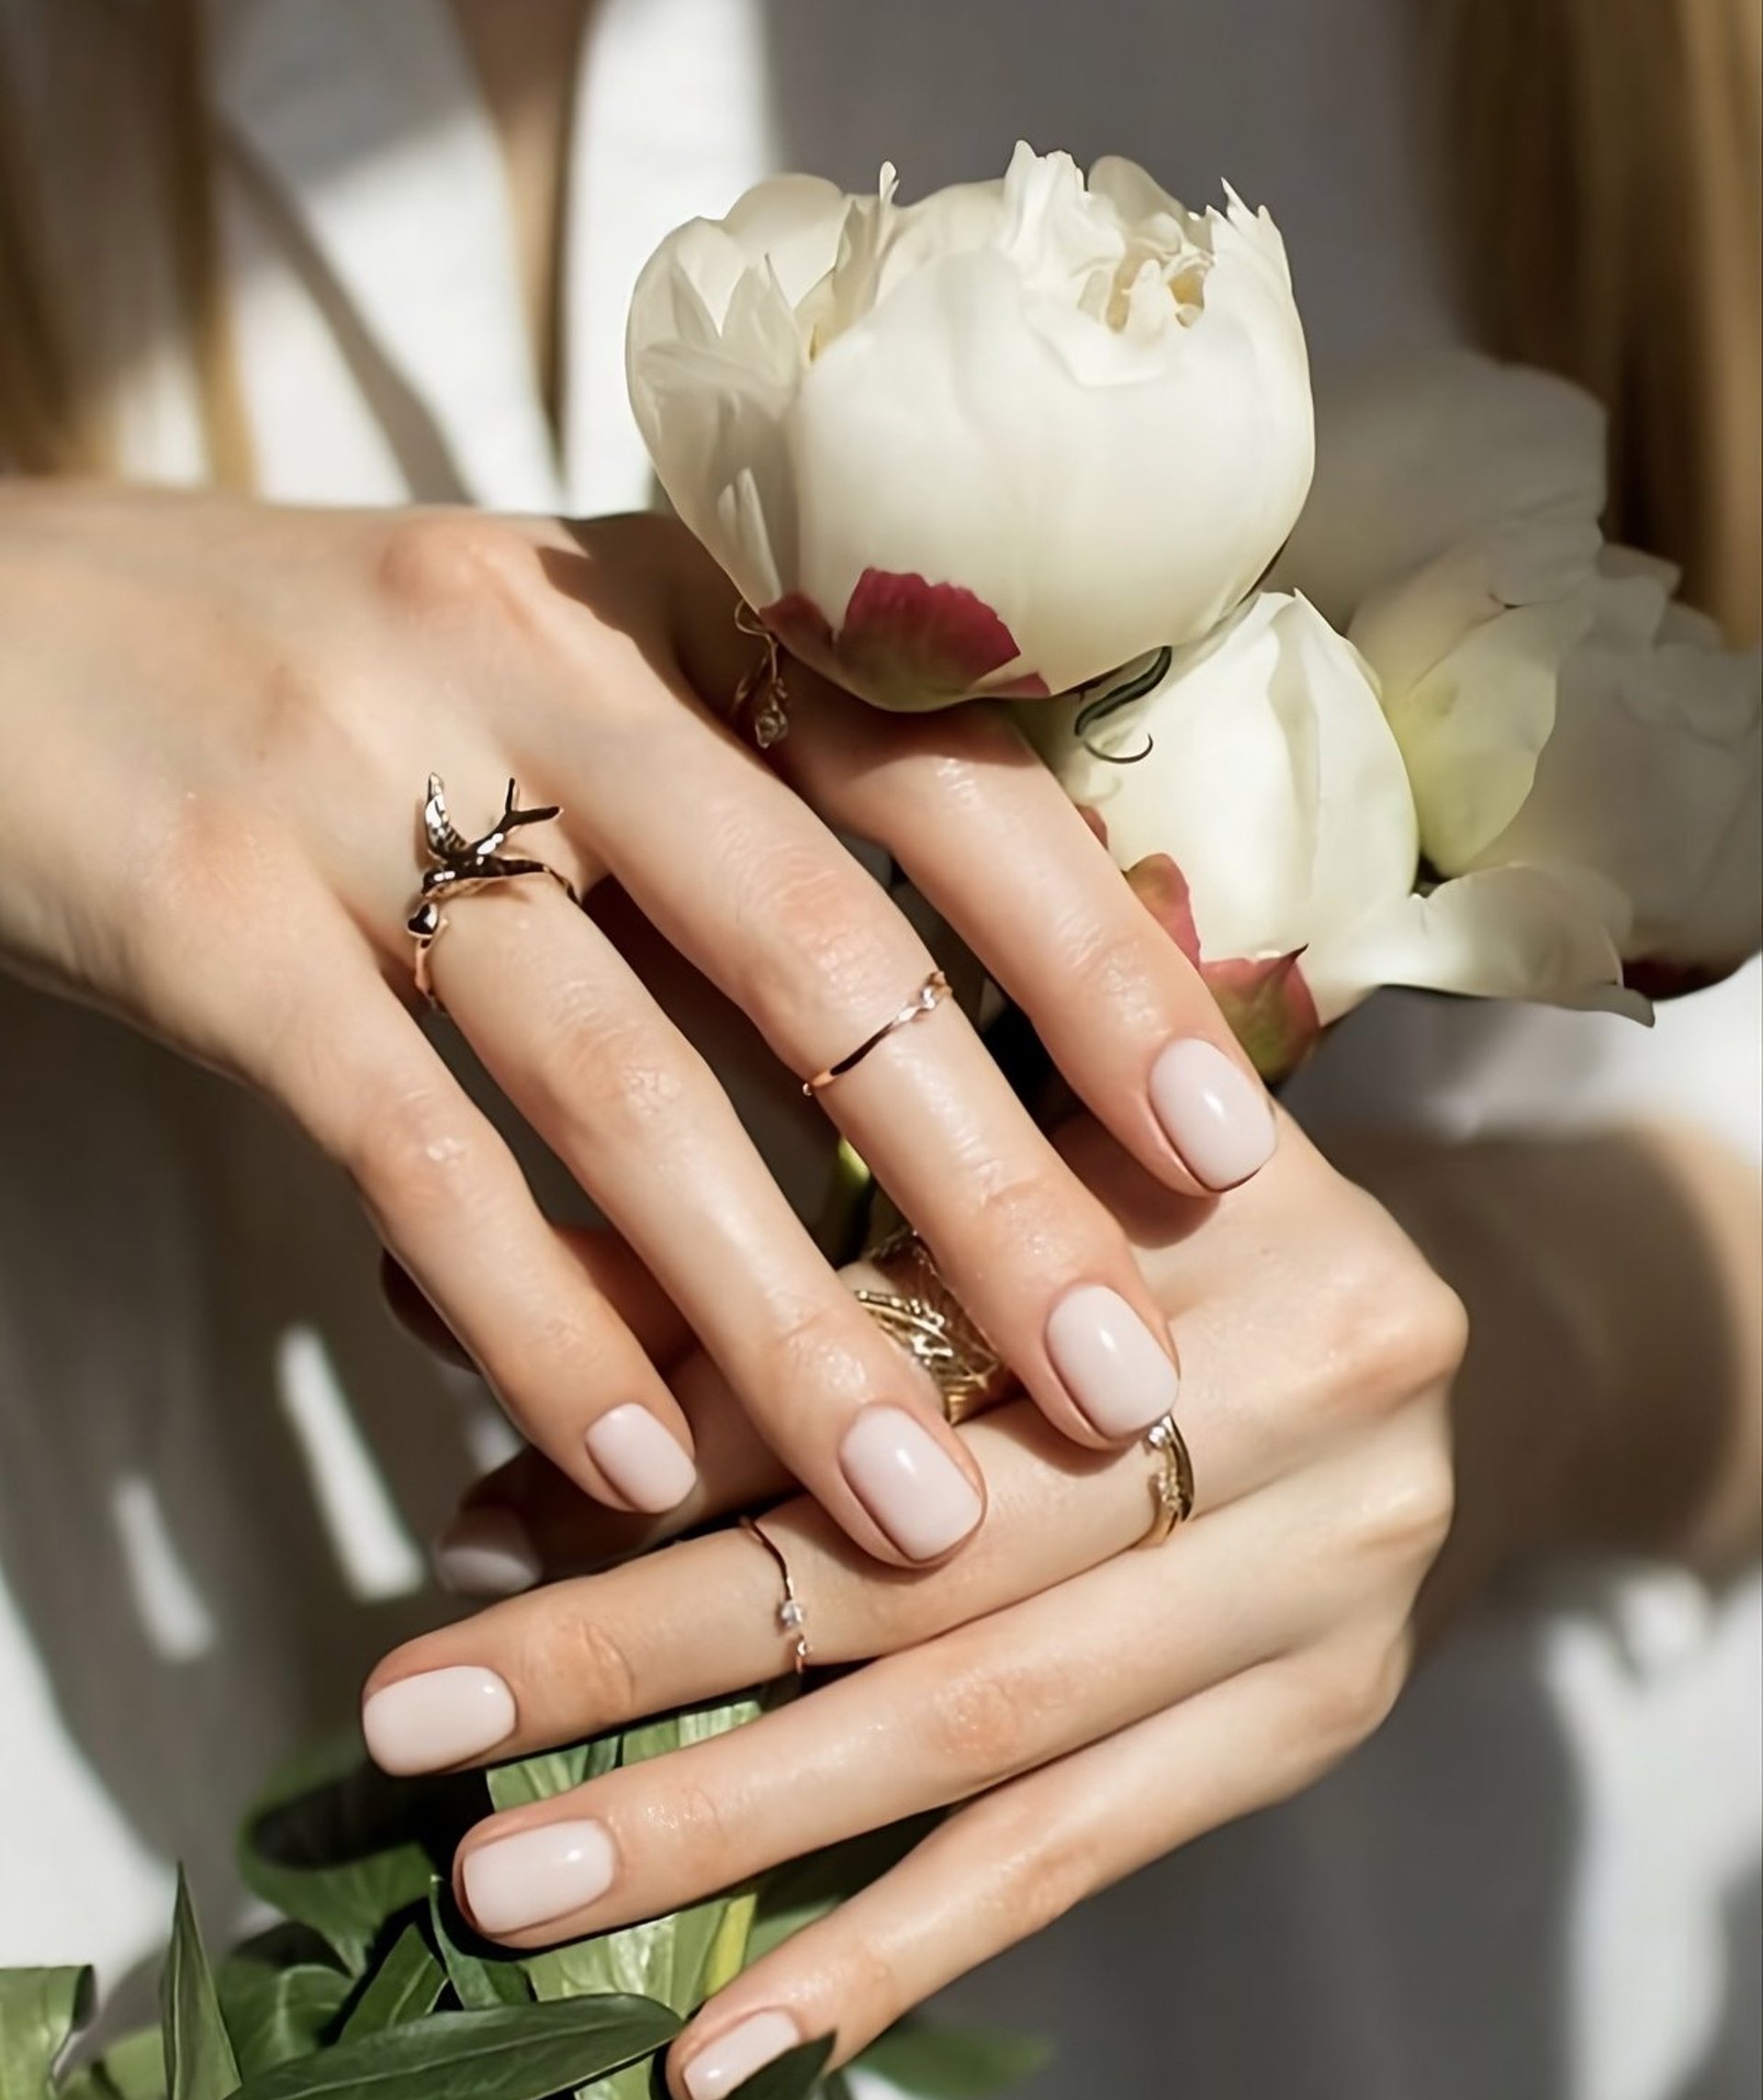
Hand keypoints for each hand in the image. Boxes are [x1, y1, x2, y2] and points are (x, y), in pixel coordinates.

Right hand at [0, 481, 1273, 1564]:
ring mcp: (357, 772)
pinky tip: (624, 1468)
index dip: (1098, 954)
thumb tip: (962, 1077)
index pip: (939, 763)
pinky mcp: (203, 909)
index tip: (1234, 1143)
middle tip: (1128, 1388)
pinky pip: (406, 1143)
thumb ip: (731, 841)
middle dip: (989, 1188)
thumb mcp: (545, 698)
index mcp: (659, 593)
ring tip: (915, 1507)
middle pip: (820, 941)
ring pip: (625, 1073)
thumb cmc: (312, 698)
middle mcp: (535, 651)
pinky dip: (530, 1315)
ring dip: (785, 1314)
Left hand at [359, 1108, 1466, 2099]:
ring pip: (980, 1723)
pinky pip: (1078, 1854)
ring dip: (729, 1828)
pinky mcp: (1318, 1718)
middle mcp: (1315, 1370)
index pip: (889, 1331)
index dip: (663, 1438)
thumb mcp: (964, 1182)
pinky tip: (723, 2050)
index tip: (457, 1541)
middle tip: (420, 1731)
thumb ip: (735, 1249)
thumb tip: (436, 1307)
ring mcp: (1334, 1569)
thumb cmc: (1131, 1229)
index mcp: (1202, 1181)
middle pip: (927, 1540)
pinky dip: (890, 1956)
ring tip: (520, 1897)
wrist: (1435, 1337)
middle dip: (646, 1647)